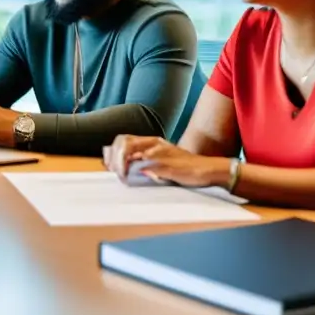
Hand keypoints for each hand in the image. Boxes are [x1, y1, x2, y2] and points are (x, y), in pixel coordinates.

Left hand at [105, 135, 226, 188]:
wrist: (207, 170)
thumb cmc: (182, 169)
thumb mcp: (157, 164)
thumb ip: (139, 163)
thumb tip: (116, 166)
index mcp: (150, 142)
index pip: (123, 140)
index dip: (112, 152)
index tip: (108, 167)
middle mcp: (154, 143)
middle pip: (124, 141)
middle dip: (115, 157)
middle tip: (116, 172)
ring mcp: (162, 151)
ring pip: (134, 148)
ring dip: (124, 161)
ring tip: (123, 175)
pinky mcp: (170, 163)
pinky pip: (151, 161)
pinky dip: (140, 166)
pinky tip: (138, 173)